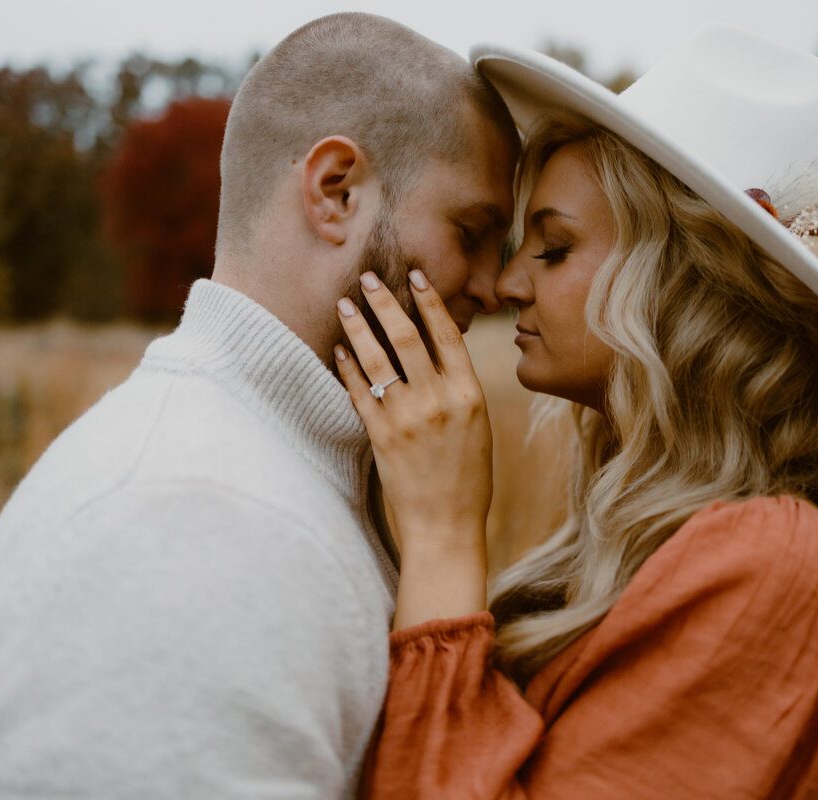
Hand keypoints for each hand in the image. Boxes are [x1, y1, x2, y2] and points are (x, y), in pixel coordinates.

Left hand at [335, 270, 490, 627]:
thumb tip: (436, 352)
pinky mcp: (383, 437)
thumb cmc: (468, 479)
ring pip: (380, 360)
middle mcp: (440, 401)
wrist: (447, 527)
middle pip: (408, 338)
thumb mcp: (478, 427)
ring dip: (359, 328)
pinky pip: (361, 393)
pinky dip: (349, 368)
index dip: (429, 301)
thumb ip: (458, 389)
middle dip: (386, 303)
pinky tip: (340, 350)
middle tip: (368, 279)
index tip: (414, 276)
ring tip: (345, 305)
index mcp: (470, 395)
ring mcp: (409, 418)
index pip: (448, 335)